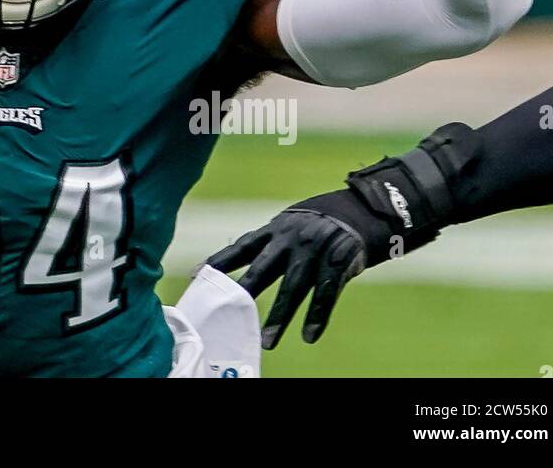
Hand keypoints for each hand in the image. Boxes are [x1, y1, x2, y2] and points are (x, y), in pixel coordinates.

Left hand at [205, 190, 377, 347]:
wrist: (356, 211)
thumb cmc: (311, 226)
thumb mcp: (285, 227)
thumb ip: (264, 247)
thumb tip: (230, 267)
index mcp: (274, 231)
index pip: (241, 248)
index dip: (220, 261)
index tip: (196, 276)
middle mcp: (290, 241)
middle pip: (263, 270)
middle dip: (244, 293)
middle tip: (228, 315)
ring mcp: (314, 252)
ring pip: (293, 288)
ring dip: (279, 317)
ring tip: (266, 341)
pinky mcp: (337, 264)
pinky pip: (326, 294)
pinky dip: (316, 317)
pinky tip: (308, 336)